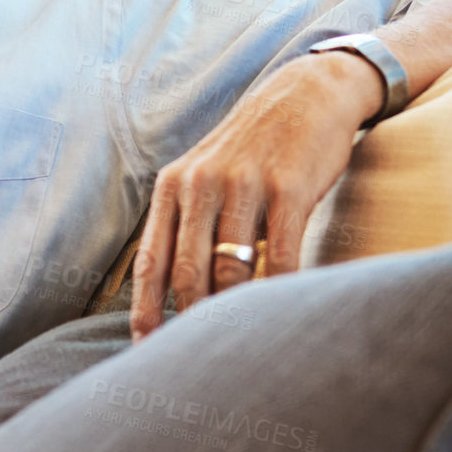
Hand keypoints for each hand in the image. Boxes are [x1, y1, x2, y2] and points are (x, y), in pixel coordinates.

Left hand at [129, 49, 382, 339]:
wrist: (306, 94)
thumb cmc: (254, 148)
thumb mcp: (205, 173)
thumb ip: (186, 222)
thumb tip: (172, 290)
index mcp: (174, 185)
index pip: (151, 260)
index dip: (146, 309)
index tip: (144, 347)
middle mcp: (201, 183)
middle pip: (188, 271)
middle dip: (189, 319)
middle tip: (198, 357)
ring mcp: (244, 184)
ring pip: (231, 268)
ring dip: (234, 312)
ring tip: (238, 344)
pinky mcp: (288, 188)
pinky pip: (280, 256)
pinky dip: (279, 290)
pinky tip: (281, 311)